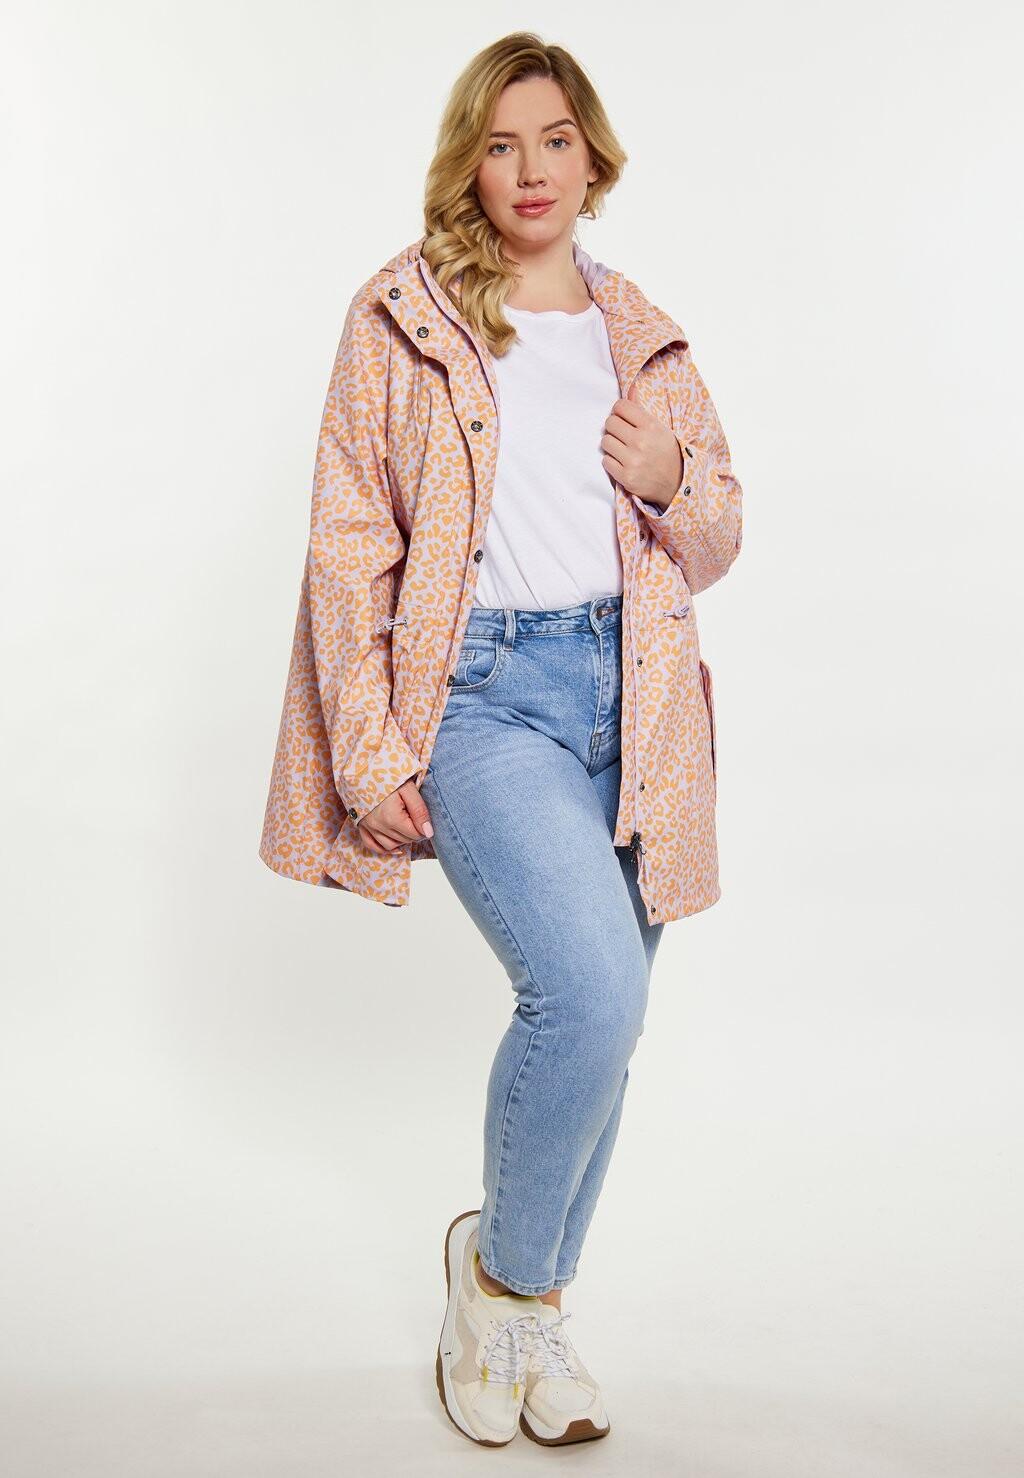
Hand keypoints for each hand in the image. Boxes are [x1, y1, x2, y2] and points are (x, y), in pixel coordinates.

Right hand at [357, 777, 433, 853]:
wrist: (364, 768)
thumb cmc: (388, 776)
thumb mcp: (409, 789)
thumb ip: (420, 811)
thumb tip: (428, 833)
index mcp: (392, 818)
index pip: (415, 835)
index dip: (423, 827)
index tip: (423, 816)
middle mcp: (378, 826)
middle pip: (404, 840)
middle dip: (413, 832)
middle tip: (414, 816)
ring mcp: (368, 827)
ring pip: (390, 845)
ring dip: (401, 840)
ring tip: (405, 826)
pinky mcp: (361, 826)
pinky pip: (371, 845)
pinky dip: (383, 848)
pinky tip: (395, 847)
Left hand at [600, 382, 683, 511]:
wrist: (676, 484)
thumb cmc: (666, 452)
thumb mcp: (659, 428)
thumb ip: (641, 409)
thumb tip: (630, 388)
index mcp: (651, 426)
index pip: (620, 406)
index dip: (620, 411)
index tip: (624, 418)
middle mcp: (641, 442)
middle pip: (609, 423)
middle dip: (614, 428)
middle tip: (623, 435)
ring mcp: (633, 461)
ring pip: (605, 442)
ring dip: (611, 445)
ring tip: (623, 449)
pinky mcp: (626, 477)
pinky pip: (605, 461)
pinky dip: (612, 461)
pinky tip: (623, 462)